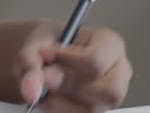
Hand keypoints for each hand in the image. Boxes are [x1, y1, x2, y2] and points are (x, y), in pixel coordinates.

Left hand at [15, 24, 130, 112]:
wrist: (46, 59)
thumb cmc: (49, 47)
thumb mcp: (36, 45)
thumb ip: (30, 61)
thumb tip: (31, 89)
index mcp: (110, 43)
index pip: (96, 59)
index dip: (68, 61)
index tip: (43, 55)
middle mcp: (118, 71)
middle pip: (107, 90)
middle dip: (70, 87)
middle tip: (44, 79)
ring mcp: (111, 95)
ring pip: (95, 109)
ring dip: (63, 104)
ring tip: (43, 91)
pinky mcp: (98, 110)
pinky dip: (61, 111)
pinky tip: (49, 100)